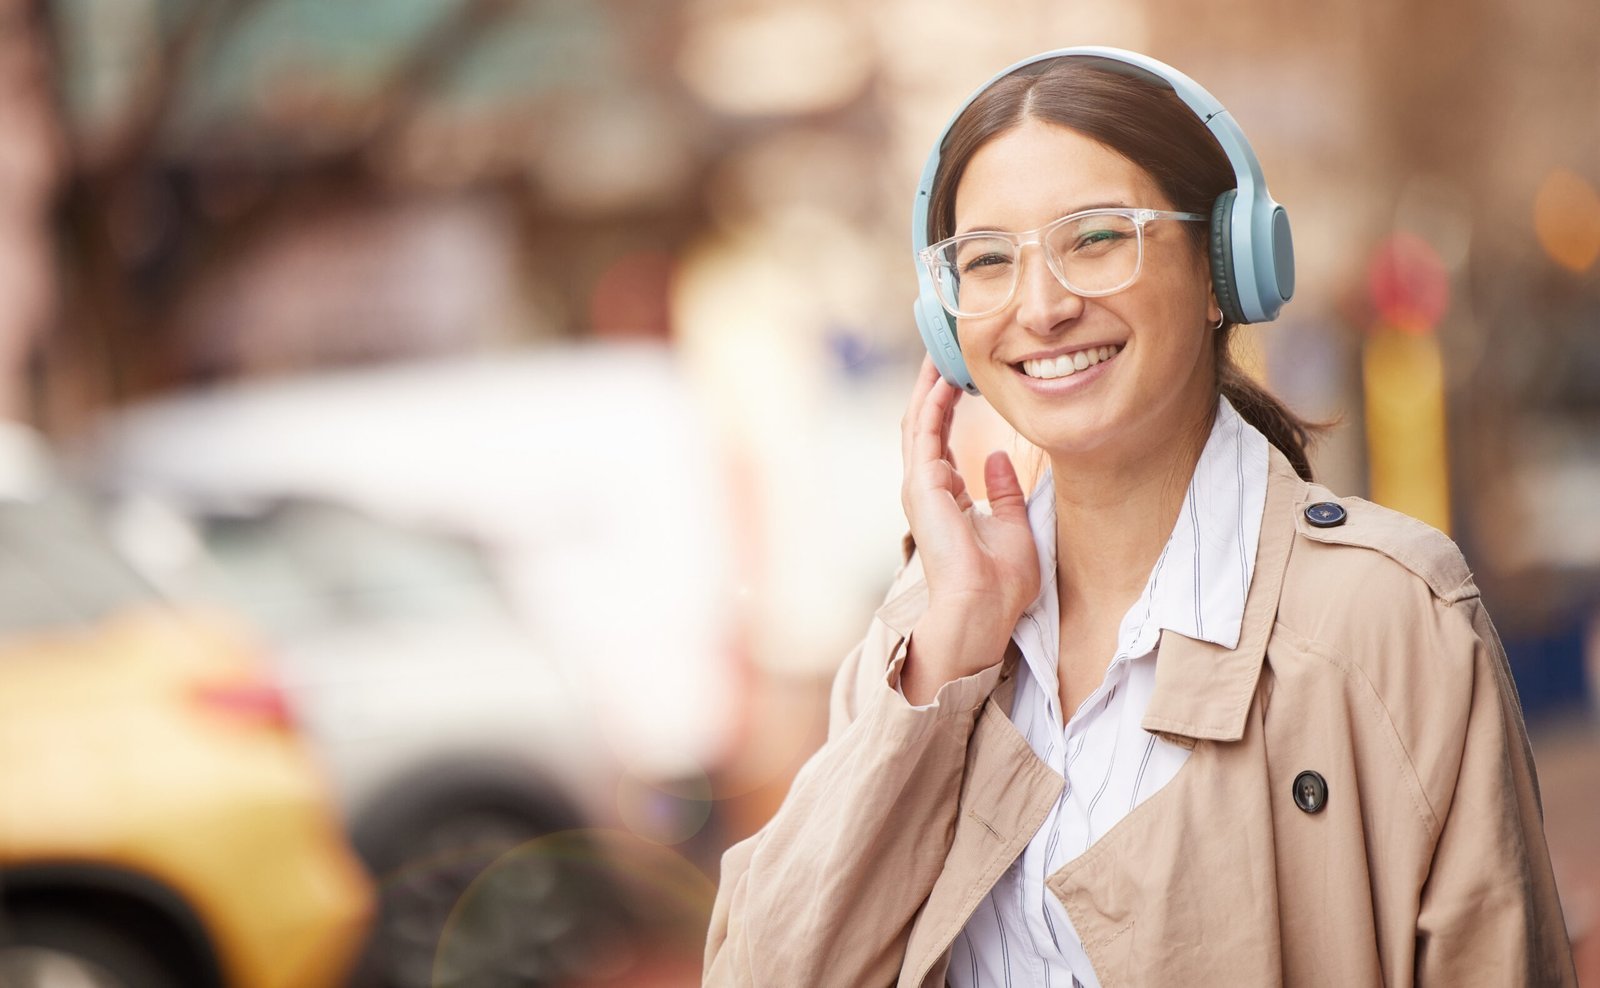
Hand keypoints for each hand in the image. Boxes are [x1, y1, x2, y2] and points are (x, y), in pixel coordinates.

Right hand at [898, 357, 1039, 701]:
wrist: (982, 607)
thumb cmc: (1000, 582)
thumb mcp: (1013, 526)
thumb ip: (1003, 492)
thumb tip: (999, 458)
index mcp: (945, 497)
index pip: (941, 438)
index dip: (947, 403)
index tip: (959, 373)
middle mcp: (927, 487)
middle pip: (924, 423)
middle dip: (931, 383)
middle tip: (941, 346)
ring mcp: (920, 486)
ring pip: (918, 421)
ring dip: (927, 383)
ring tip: (939, 348)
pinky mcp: (921, 486)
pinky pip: (924, 431)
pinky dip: (932, 400)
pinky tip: (944, 374)